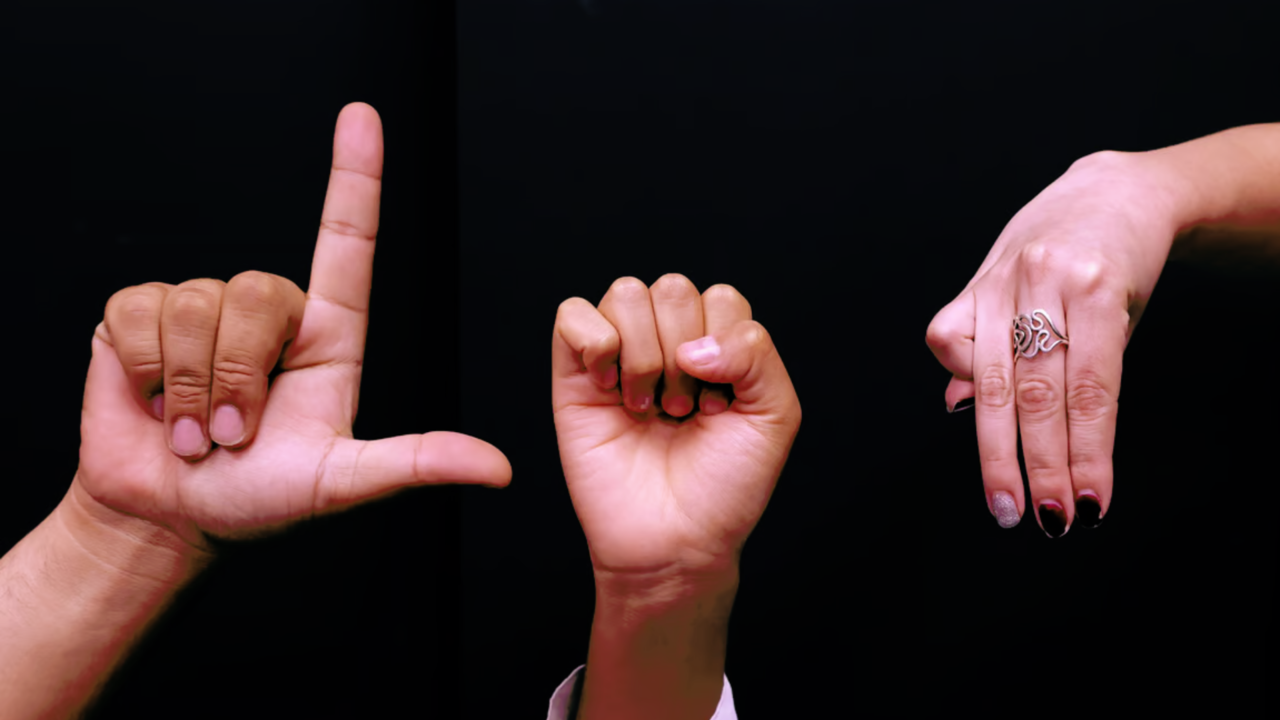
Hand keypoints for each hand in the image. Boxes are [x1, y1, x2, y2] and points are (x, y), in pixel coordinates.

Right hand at [73, 103, 510, 553]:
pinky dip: (144, 372)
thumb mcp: (344, 482)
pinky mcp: (138, 313)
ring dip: (192, 388)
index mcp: (328, 335)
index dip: (355, 176)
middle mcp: (271, 311)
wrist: (168, 516)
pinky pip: (139, 312)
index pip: (347, 242)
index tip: (362, 116)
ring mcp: (203, 307)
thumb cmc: (260, 499)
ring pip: (198, 304)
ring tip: (196, 431)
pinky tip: (151, 402)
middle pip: (260, 292)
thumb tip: (500, 469)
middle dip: (239, 380)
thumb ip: (416, 463)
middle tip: (235, 436)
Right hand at [552, 275, 800, 583]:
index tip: (719, 407)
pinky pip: (573, 314)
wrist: (674, 542)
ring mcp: (618, 353)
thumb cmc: (724, 486)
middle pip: (673, 289)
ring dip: (643, 354)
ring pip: (626, 293)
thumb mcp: (775, 415)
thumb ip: (757, 353)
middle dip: (684, 354)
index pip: (721, 297)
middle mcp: (667, 340)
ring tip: (648, 406)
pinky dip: (597, 345)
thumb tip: (694, 344)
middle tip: (682, 410)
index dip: (724, 349)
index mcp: (716, 343)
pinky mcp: (573, 373)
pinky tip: (610, 390)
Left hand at [925, 151, 1178, 535]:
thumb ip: (982, 342)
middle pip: (1004, 385)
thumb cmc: (1065, 246)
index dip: (969, 415)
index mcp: (982, 285)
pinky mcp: (1102, 285)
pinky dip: (1095, 435)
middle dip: (1010, 459)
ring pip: (1052, 389)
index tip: (989, 477)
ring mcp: (1056, 281)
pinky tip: (1097, 472)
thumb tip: (955, 405)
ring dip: (1061, 460)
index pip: (955, 355)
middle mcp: (1010, 281)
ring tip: (1066, 512)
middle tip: (1019, 517)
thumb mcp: (1010, 284)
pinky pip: (1094, 376)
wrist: (1127, 188)